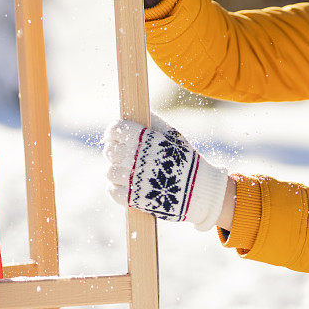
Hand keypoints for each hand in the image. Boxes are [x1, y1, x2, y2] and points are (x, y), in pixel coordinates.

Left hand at [102, 113, 228, 230]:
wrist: (199, 190)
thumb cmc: (187, 160)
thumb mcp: (174, 135)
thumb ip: (155, 122)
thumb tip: (141, 111)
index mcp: (146, 139)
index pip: (116, 129)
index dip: (114, 132)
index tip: (116, 137)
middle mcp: (137, 157)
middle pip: (110, 151)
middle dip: (115, 152)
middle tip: (125, 157)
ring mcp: (134, 179)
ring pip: (110, 172)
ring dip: (118, 172)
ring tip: (129, 173)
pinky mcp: (132, 198)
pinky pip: (112, 191)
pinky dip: (117, 188)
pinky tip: (128, 185)